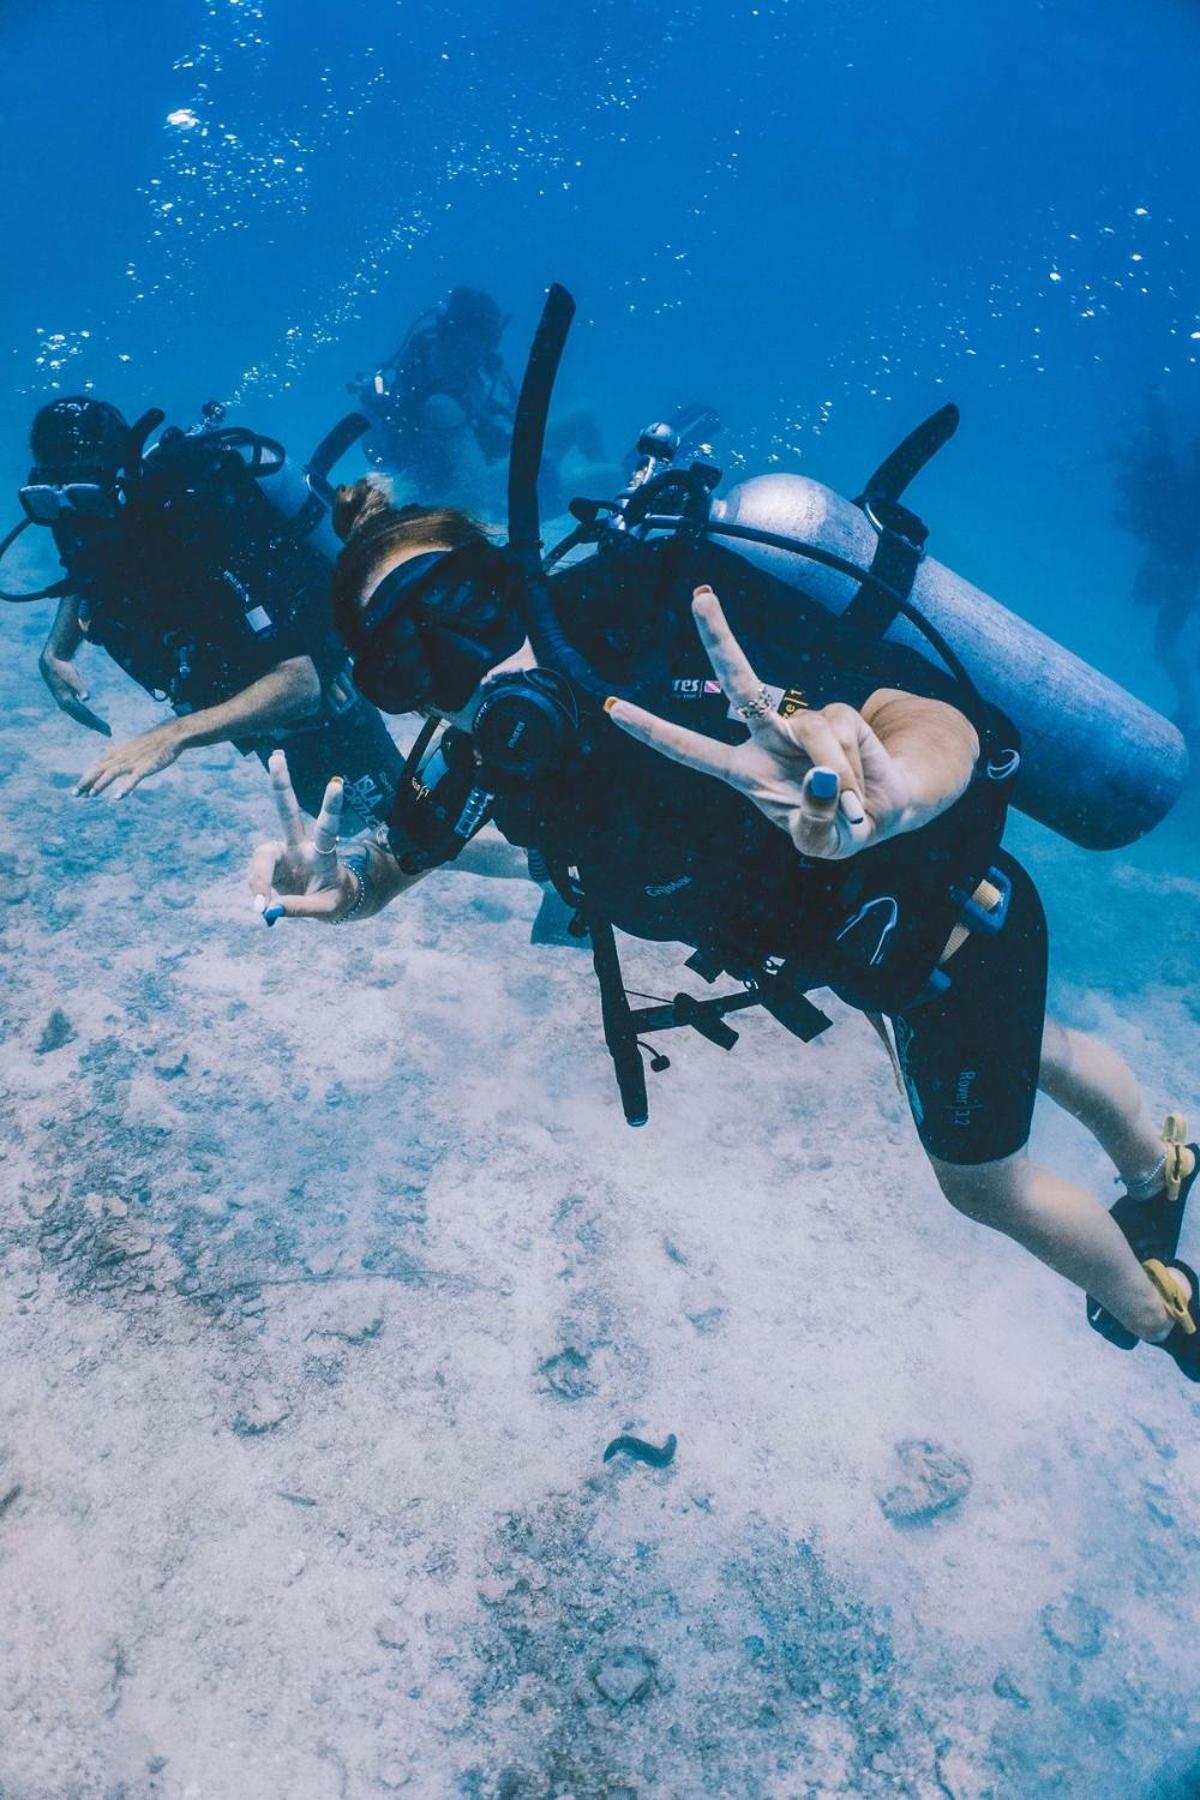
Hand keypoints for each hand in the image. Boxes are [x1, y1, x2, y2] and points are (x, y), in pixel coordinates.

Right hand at [39, 651, 110, 736]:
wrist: (50, 664)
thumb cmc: (63, 669)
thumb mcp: (72, 677)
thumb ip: (79, 688)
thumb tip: (86, 698)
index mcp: (67, 701)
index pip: (85, 716)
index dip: (96, 723)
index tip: (106, 728)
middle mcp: (65, 706)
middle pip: (83, 719)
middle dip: (96, 726)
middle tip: (109, 733)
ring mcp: (65, 704)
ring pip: (81, 717)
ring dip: (93, 723)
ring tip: (104, 729)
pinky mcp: (66, 701)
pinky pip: (79, 713)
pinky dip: (87, 718)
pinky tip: (93, 722)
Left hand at [74, 720, 185, 799]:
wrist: (170, 735)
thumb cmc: (152, 743)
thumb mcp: (132, 748)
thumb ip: (121, 756)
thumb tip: (112, 765)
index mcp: (118, 751)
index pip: (98, 765)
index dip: (87, 777)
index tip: (78, 789)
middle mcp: (122, 756)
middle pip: (100, 769)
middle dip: (86, 781)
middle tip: (75, 794)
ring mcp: (133, 761)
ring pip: (112, 773)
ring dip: (100, 784)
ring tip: (91, 795)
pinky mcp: (146, 767)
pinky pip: (133, 779)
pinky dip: (124, 788)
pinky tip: (117, 798)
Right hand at [248, 751, 359, 922]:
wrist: (331, 900)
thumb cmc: (335, 899)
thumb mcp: (326, 909)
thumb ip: (300, 908)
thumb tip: (268, 909)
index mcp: (324, 853)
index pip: (327, 829)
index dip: (330, 807)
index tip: (336, 783)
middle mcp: (301, 845)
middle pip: (287, 812)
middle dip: (281, 785)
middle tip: (277, 756)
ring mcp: (284, 852)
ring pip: (262, 853)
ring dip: (258, 877)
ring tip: (260, 906)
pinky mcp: (271, 863)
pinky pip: (256, 876)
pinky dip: (257, 891)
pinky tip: (263, 904)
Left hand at [605, 585, 916, 860]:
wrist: (879, 813)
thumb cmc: (834, 829)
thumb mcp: (819, 842)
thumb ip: (813, 817)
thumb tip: (819, 774)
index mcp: (744, 772)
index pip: (689, 750)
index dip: (653, 732)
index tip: (613, 709)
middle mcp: (766, 738)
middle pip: (738, 686)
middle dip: (719, 639)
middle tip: (700, 597)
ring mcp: (801, 724)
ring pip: (810, 729)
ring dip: (836, 774)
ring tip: (847, 804)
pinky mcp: (839, 715)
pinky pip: (841, 734)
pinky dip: (852, 767)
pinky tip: (857, 784)